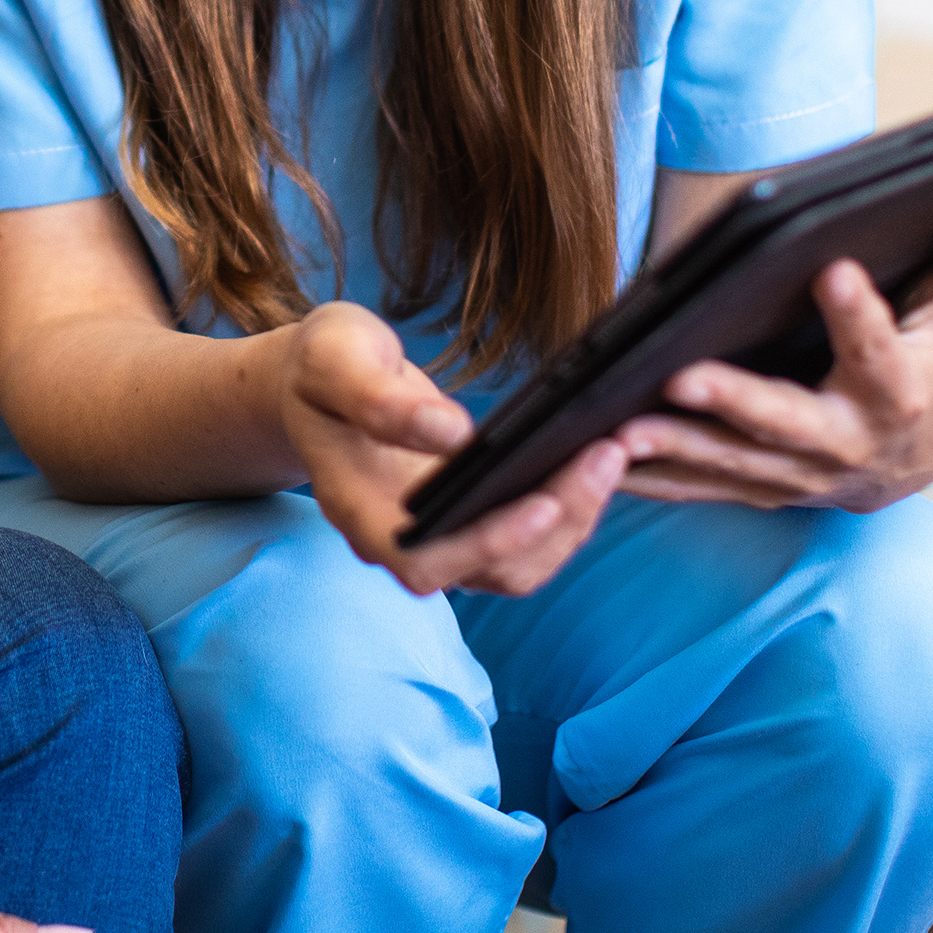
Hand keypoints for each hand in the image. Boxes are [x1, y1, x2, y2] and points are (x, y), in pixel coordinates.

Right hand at [279, 302, 627, 595]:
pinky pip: (529, 534)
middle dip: (556, 524)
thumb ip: (378, 398)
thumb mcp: (334, 362)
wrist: (324, 379)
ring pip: (519, 563)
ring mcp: (441, 535)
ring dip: (573, 519)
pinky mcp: (472, 517)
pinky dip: (569, 507)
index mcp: (357, 509)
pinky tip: (596, 458)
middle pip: (490, 571)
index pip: (422, 560)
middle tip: (605, 454)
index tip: (541, 502)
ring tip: (610, 452)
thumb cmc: (322, 367)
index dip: (483, 546)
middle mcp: (401, 539)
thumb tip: (453, 433)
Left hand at [619, 172, 932, 510]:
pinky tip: (597, 456)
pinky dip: (649, 477)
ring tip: (620, 426)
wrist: (912, 460)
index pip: (880, 351)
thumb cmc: (929, 364)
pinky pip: (696, 486)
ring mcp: (796, 472)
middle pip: (789, 424)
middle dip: (737, 402)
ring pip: (732, 463)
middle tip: (684, 374)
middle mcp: (844, 440)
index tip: (832, 269)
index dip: (859, 315)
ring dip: (675, 446)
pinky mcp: (753, 485)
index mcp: (897, 391)